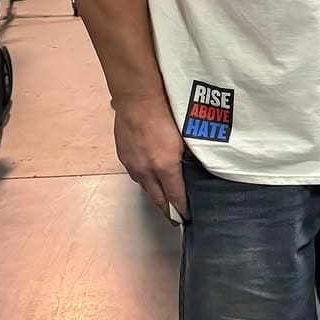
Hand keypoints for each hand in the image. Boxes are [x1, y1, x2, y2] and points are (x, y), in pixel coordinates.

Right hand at [113, 95, 189, 223]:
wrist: (138, 99)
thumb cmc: (166, 113)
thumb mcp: (185, 137)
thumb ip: (189, 156)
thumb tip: (195, 167)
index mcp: (165, 167)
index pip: (175, 197)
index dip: (182, 209)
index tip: (188, 217)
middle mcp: (147, 171)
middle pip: (158, 199)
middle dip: (168, 211)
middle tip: (176, 220)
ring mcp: (133, 165)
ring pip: (146, 188)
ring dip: (156, 196)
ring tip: (164, 202)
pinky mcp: (124, 158)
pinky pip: (137, 176)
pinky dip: (146, 182)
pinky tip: (151, 180)